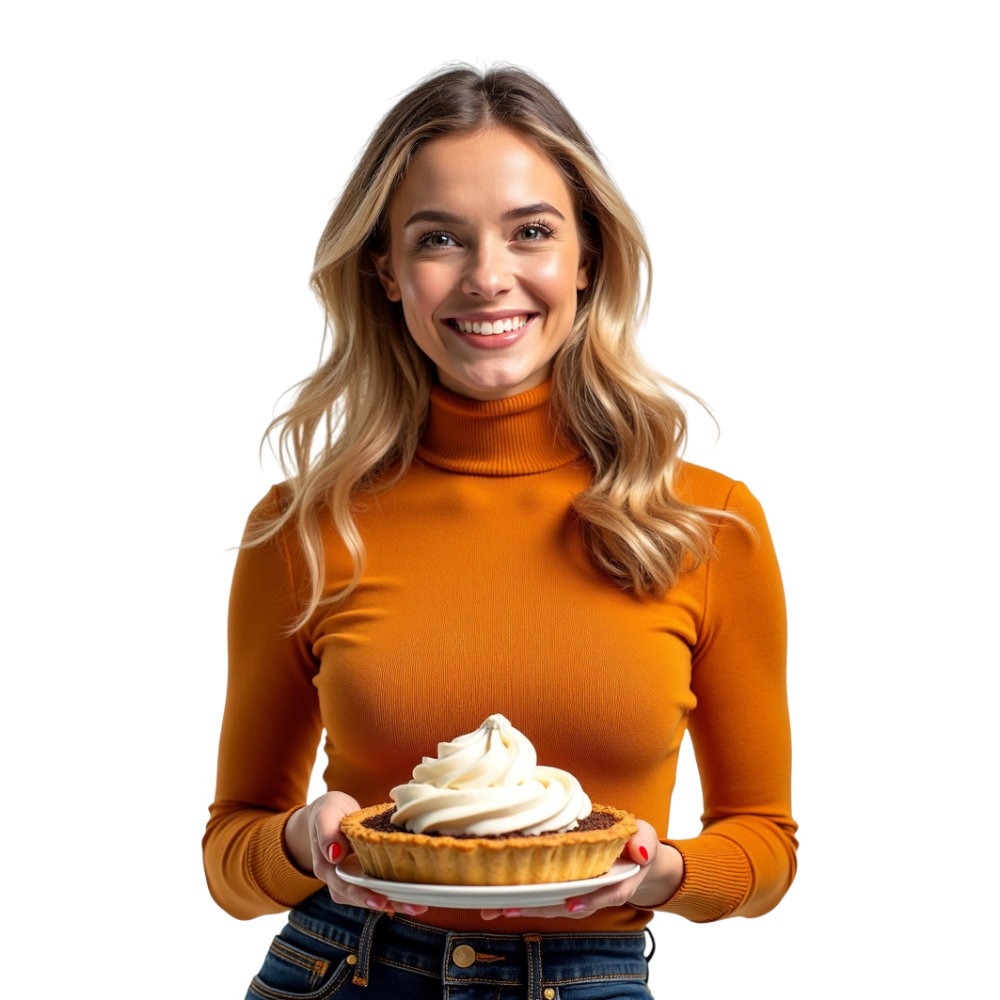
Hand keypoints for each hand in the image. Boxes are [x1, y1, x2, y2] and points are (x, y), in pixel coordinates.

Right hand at [283, 792, 429, 918]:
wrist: (332, 813)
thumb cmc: (329, 813)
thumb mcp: (325, 815)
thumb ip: (327, 833)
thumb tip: (335, 855)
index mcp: (328, 868)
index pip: (345, 887)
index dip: (364, 896)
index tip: (381, 901)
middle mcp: (340, 880)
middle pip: (364, 897)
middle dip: (389, 903)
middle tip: (412, 907)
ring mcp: (355, 879)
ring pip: (375, 895)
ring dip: (397, 902)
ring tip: (419, 906)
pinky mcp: (368, 874)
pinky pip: (382, 887)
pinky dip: (398, 892)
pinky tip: (417, 897)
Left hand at [480, 820, 682, 920]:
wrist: (632, 855)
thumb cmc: (635, 843)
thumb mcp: (645, 838)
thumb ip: (644, 843)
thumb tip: (639, 851)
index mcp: (617, 881)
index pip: (606, 894)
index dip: (589, 900)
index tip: (571, 905)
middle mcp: (593, 893)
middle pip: (566, 905)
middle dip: (538, 908)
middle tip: (510, 908)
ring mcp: (578, 893)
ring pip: (550, 904)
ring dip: (523, 907)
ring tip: (495, 907)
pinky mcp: (564, 888)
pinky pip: (544, 896)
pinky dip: (523, 899)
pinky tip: (498, 900)